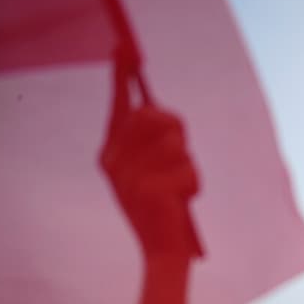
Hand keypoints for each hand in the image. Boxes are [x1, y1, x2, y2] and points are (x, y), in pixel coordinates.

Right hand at [99, 50, 200, 261]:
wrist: (162, 252)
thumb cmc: (160, 209)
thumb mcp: (145, 173)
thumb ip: (146, 143)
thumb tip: (155, 110)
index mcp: (109, 156)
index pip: (116, 110)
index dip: (120, 79)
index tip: (123, 51)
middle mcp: (115, 163)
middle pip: (152, 116)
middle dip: (173, 127)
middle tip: (179, 148)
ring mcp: (132, 177)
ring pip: (174, 141)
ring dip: (186, 161)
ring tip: (178, 185)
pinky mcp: (154, 190)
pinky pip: (188, 168)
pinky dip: (194, 183)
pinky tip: (182, 202)